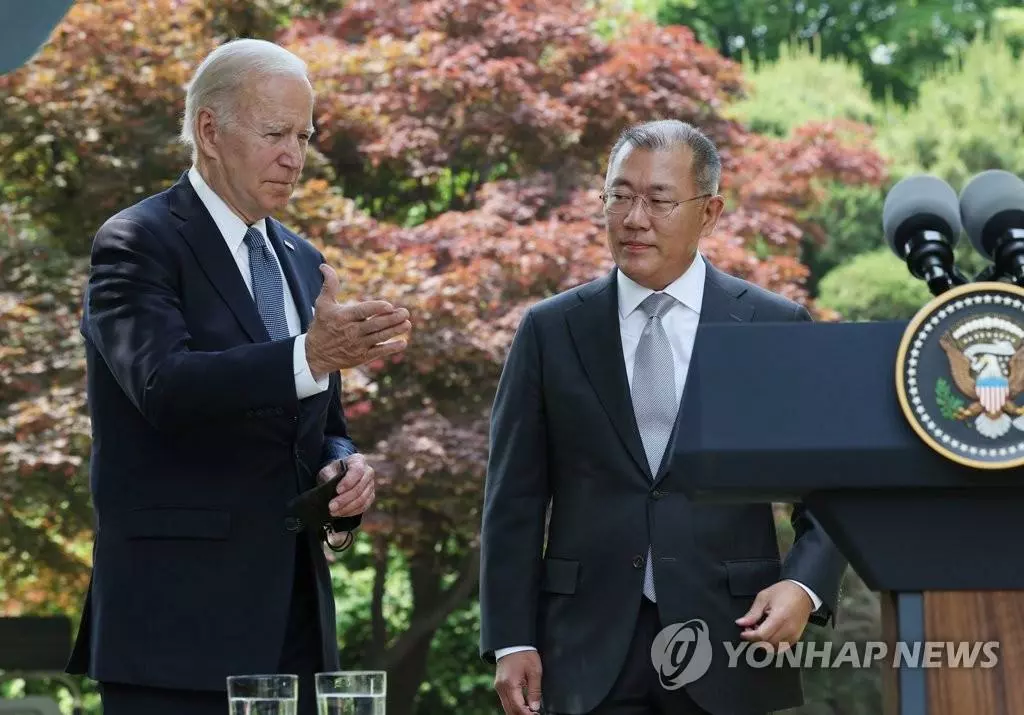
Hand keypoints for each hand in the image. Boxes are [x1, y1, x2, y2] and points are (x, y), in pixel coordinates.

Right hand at [306, 264, 411, 378]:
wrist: (315, 354)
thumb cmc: (322, 324)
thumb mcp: (322, 304)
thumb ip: (329, 285)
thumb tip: (324, 266)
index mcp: (344, 316)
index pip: (362, 311)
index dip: (376, 308)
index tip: (389, 306)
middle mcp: (351, 331)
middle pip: (375, 325)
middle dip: (392, 319)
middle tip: (406, 313)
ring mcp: (357, 345)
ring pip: (379, 337)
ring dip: (395, 331)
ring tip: (407, 324)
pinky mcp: (361, 356)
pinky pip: (378, 352)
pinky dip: (391, 348)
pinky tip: (403, 343)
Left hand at [317, 453, 374, 517]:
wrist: (339, 475)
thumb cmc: (333, 471)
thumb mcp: (327, 470)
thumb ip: (329, 476)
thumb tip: (332, 489)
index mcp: (358, 460)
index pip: (357, 471)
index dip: (348, 482)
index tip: (337, 490)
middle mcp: (368, 471)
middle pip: (359, 488)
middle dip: (344, 499)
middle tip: (331, 506)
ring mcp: (371, 485)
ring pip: (362, 499)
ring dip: (347, 508)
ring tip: (333, 512)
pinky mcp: (371, 496)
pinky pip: (364, 506)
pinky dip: (351, 511)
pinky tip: (341, 513)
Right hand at [494, 650, 542, 714]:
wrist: (512, 643)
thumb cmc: (524, 654)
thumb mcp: (534, 671)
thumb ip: (535, 691)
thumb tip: (535, 707)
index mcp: (510, 684)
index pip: (518, 707)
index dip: (528, 714)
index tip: (537, 714)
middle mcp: (501, 688)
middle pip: (510, 710)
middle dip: (522, 714)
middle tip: (534, 714)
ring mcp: (498, 687)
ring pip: (507, 707)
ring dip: (518, 711)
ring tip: (531, 710)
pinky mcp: (499, 685)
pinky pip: (505, 701)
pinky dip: (514, 706)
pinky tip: (524, 705)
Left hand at [735, 580, 813, 652]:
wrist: (803, 592)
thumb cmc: (784, 592)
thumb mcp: (764, 597)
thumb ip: (752, 613)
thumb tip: (741, 623)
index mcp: (779, 618)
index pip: (761, 636)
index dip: (749, 636)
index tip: (743, 632)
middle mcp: (788, 629)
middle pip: (767, 644)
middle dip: (755, 639)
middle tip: (750, 629)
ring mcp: (793, 635)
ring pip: (774, 648)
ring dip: (763, 643)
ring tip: (759, 630)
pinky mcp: (796, 638)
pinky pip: (781, 648)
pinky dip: (772, 644)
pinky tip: (768, 634)